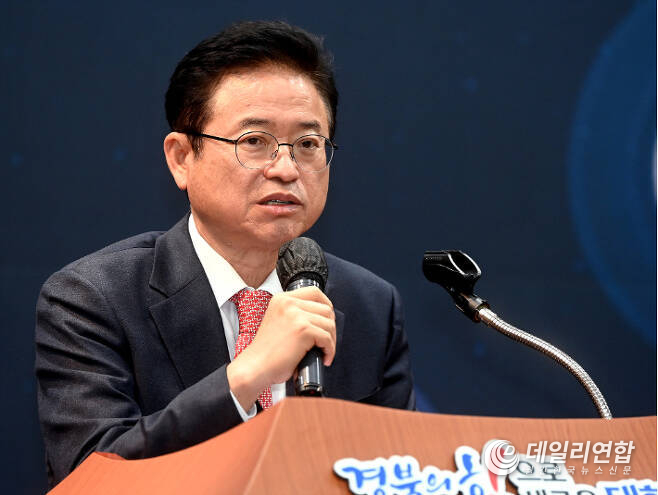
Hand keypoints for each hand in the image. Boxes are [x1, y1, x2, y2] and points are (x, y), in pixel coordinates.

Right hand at [226, 286, 335, 410]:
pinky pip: (327, 338)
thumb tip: (321, 318)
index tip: (328, 320)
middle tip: (325, 342)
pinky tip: (323, 358)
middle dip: (330, 328)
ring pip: (329, 324)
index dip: (326, 306)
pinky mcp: (303, 330)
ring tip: (323, 352)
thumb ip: (295, 315)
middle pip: (326, 309)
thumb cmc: (266, 352)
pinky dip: (330, 350)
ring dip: (331, 341)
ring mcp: (296, 315)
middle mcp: (288, 303)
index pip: (315, 292)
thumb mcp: (278, 322)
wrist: (254, 368)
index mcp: (282, 299)